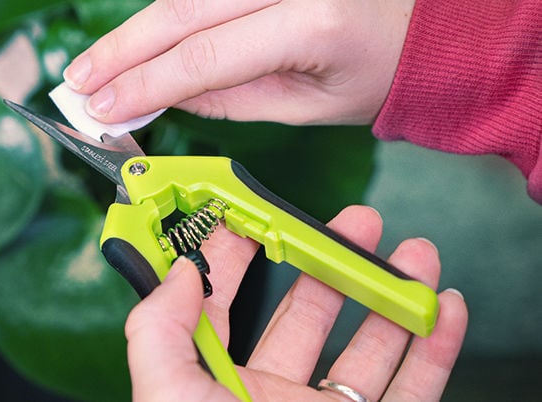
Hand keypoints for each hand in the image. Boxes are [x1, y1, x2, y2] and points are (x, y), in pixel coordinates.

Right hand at [63, 0, 426, 125]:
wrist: (434, 21)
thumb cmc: (377, 74)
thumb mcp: (307, 107)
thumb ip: (228, 100)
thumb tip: (158, 97)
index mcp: (314, 22)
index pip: (203, 57)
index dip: (142, 84)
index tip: (98, 108)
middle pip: (182, 6)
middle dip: (121, 48)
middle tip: (78, 82)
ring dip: (152, 23)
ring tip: (129, 65)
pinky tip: (174, 27)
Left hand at [124, 206, 467, 400]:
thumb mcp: (167, 395)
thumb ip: (159, 329)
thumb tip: (179, 271)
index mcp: (214, 384)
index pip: (223, 308)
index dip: (237, 259)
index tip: (255, 217)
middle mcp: (269, 397)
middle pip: (305, 316)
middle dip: (331, 264)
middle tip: (357, 223)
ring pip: (366, 348)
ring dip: (391, 297)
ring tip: (413, 254)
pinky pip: (410, 391)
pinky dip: (433, 349)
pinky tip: (442, 308)